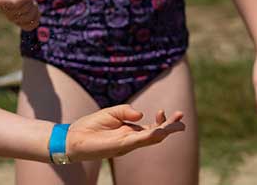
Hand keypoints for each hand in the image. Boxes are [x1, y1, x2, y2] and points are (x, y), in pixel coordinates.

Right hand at [0, 0, 39, 29]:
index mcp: (0, 0)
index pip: (16, 3)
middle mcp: (5, 12)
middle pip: (24, 10)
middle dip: (30, 0)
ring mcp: (12, 19)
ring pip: (28, 18)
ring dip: (34, 8)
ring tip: (31, 1)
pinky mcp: (19, 23)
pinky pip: (29, 26)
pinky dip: (35, 19)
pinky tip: (36, 11)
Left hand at [66, 105, 184, 161]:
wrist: (74, 137)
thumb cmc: (91, 126)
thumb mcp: (110, 113)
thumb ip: (126, 111)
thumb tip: (142, 113)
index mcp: (130, 131)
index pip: (152, 128)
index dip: (161, 121)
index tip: (165, 111)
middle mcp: (132, 139)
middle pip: (157, 134)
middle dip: (170, 127)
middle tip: (182, 118)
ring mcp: (128, 143)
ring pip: (152, 139)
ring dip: (165, 131)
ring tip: (178, 125)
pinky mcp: (121, 146)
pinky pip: (139, 141)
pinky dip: (150, 136)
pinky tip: (159, 131)